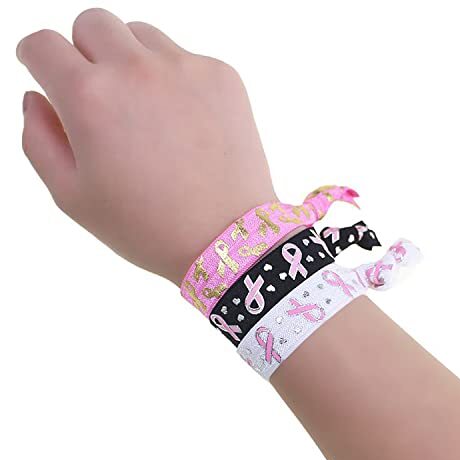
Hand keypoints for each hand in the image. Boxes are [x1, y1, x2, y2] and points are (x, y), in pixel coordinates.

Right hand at [18, 8, 275, 284]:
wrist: (227, 238)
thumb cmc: (148, 227)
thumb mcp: (73, 197)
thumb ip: (38, 138)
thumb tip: (36, 96)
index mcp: (90, 97)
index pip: (43, 44)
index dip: (36, 57)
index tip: (46, 72)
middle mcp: (137, 70)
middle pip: (92, 24)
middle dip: (84, 52)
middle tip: (98, 95)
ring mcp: (186, 68)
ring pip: (140, 36)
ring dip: (130, 61)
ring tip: (144, 112)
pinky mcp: (223, 76)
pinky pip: (185, 59)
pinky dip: (175, 79)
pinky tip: (183, 123)